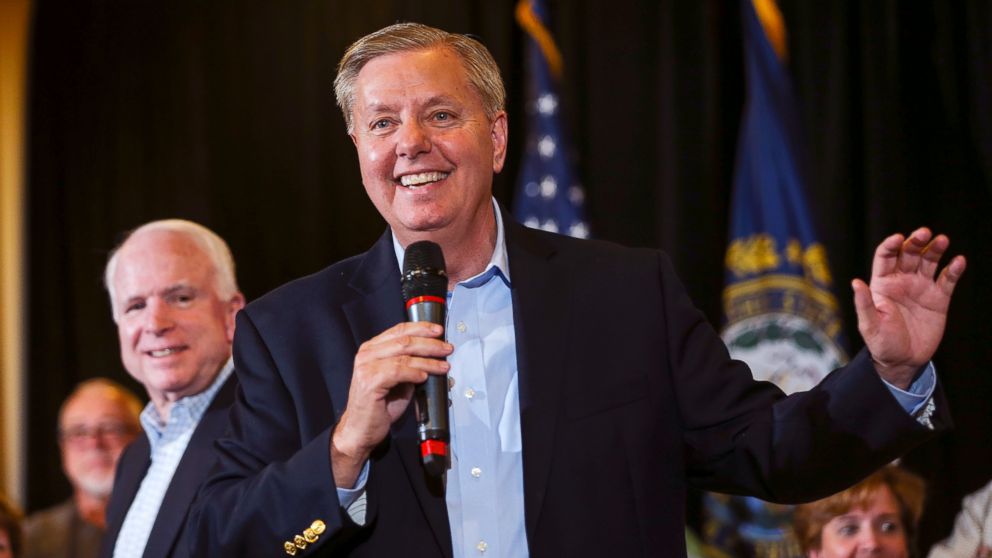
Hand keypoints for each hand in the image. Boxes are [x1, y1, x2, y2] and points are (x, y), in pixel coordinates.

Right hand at [330, 322, 451, 487]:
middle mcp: (367, 354)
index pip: (399, 330)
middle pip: (404, 340)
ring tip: (443, 365)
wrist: (361, 429)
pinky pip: (398, 372)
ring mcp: (366, 367)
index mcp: (372, 349)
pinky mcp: (369, 382)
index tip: (439, 331)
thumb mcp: (397, 379)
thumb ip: (409, 364)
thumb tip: (434, 355)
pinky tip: (425, 376)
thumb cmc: (379, 406)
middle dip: (430, 344)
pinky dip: (415, 372)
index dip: (422, 328)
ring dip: (428, 360)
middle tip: (447, 348)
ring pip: (404, 355)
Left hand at [852, 228, 965, 387]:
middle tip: (924, 233)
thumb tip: (855, 282)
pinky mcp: (939, 299)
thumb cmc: (881, 342)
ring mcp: (921, 288)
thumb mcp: (869, 324)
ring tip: (942, 240)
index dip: (891, 245)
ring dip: (935, 250)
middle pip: (909, 254)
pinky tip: (959, 261)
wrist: (903, 360)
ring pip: (929, 262)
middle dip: (916, 242)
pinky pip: (947, 280)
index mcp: (882, 284)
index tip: (898, 238)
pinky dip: (954, 270)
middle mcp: (902, 281)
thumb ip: (864, 303)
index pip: (886, 257)